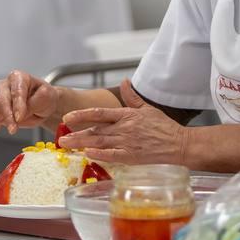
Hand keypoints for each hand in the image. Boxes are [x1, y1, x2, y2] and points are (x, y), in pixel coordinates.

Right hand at [0, 69, 58, 134]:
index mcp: (18, 77)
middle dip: (6, 115)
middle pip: (1, 99)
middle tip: (13, 129)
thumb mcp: (46, 96)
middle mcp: (5, 86)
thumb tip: (19, 113)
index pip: (15, 90)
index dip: (17, 104)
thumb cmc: (45, 96)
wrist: (45, 105)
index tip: (21, 116)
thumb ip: (32, 102)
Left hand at [58, 79, 189, 165]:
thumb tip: (124, 82)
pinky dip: (100, 154)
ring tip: (67, 145)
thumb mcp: (147, 108)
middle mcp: (125, 128)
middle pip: (95, 130)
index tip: (68, 117)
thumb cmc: (164, 127)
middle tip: (59, 136)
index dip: (82, 115)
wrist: (179, 144)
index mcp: (127, 115)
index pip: (99, 113)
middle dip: (76, 133)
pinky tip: (87, 154)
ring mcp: (128, 143)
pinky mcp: (133, 157)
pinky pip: (113, 155)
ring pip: (99, 142)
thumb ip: (132, 97)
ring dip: (81, 143)